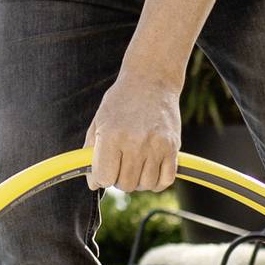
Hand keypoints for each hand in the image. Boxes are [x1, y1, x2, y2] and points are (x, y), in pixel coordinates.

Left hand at [85, 72, 182, 192]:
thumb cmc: (121, 101)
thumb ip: (91, 152)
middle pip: (125, 185)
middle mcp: (134, 142)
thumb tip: (93, 183)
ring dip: (138, 180)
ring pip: (145, 185)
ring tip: (135, 165)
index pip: (104, 178)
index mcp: (111, 136)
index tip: (103, 170)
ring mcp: (156, 146)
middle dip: (119, 179)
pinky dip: (157, 181)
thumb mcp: (99, 121)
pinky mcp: (173, 147)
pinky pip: (166, 180)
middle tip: (120, 164)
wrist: (151, 80)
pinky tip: (150, 169)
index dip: (101, 177)